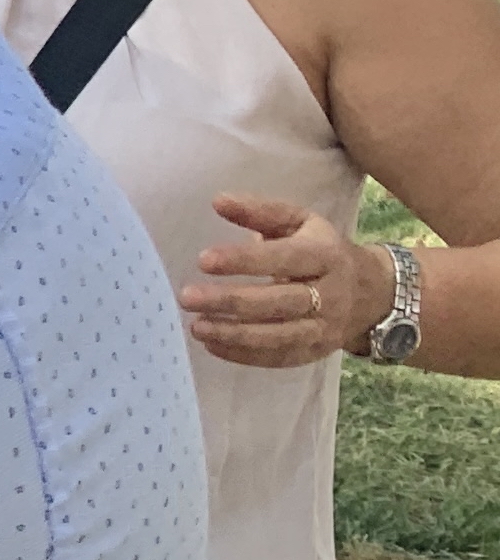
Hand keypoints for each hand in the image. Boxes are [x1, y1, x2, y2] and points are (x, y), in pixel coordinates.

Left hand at [181, 195, 390, 368]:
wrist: (372, 291)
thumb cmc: (322, 250)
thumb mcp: (299, 222)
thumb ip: (260, 212)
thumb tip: (218, 201)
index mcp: (326, 256)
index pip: (284, 258)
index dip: (244, 260)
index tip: (203, 260)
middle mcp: (331, 294)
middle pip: (279, 302)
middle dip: (231, 301)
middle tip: (187, 297)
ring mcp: (325, 328)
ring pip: (279, 335)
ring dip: (234, 334)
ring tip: (196, 326)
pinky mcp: (316, 352)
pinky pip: (280, 358)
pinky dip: (244, 355)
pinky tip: (212, 345)